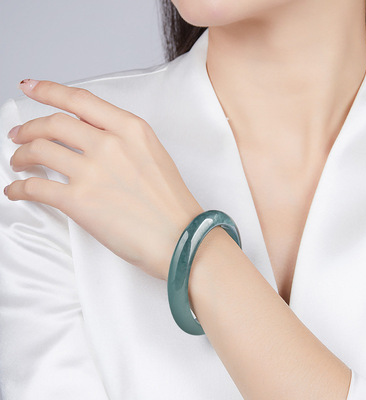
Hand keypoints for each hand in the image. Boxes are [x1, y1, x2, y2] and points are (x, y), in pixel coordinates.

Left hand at [5, 79, 204, 280]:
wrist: (180, 238)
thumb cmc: (171, 204)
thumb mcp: (154, 156)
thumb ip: (124, 141)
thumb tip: (93, 139)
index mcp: (131, 130)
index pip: (81, 101)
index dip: (49, 91)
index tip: (31, 87)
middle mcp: (109, 144)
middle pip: (53, 123)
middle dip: (29, 128)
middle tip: (19, 135)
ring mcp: (93, 171)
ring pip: (39, 151)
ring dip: (21, 156)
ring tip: (18, 163)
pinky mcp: (79, 201)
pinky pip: (35, 187)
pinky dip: (19, 188)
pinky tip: (16, 191)